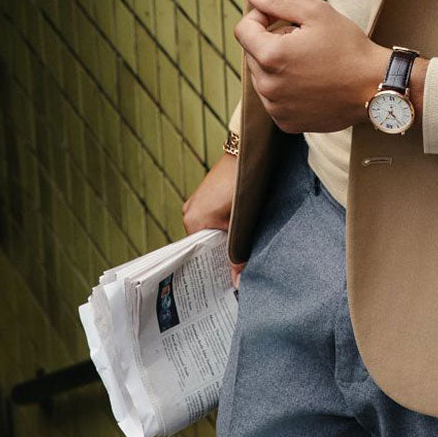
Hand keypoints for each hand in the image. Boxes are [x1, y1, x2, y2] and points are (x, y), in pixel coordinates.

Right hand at [182, 152, 245, 288]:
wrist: (248, 154)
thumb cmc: (244, 187)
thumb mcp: (242, 223)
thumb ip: (237, 252)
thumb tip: (237, 282)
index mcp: (192, 222)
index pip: (199, 255)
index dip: (214, 266)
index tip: (227, 278)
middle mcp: (189, 212)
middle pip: (205, 242)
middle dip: (220, 252)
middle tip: (237, 266)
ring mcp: (196, 202)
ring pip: (210, 229)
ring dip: (224, 236)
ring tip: (240, 247)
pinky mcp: (205, 194)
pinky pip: (212, 217)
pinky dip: (223, 224)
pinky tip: (239, 228)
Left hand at [236, 0, 388, 133]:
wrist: (376, 86)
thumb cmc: (349, 47)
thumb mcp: (316, 13)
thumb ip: (278, 1)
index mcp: (270, 56)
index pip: (243, 30)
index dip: (261, 17)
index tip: (283, 19)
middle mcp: (267, 86)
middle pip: (253, 53)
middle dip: (272, 42)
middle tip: (305, 41)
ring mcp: (276, 108)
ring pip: (262, 77)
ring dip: (278, 66)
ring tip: (310, 63)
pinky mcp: (286, 123)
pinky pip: (274, 99)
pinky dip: (286, 88)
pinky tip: (311, 83)